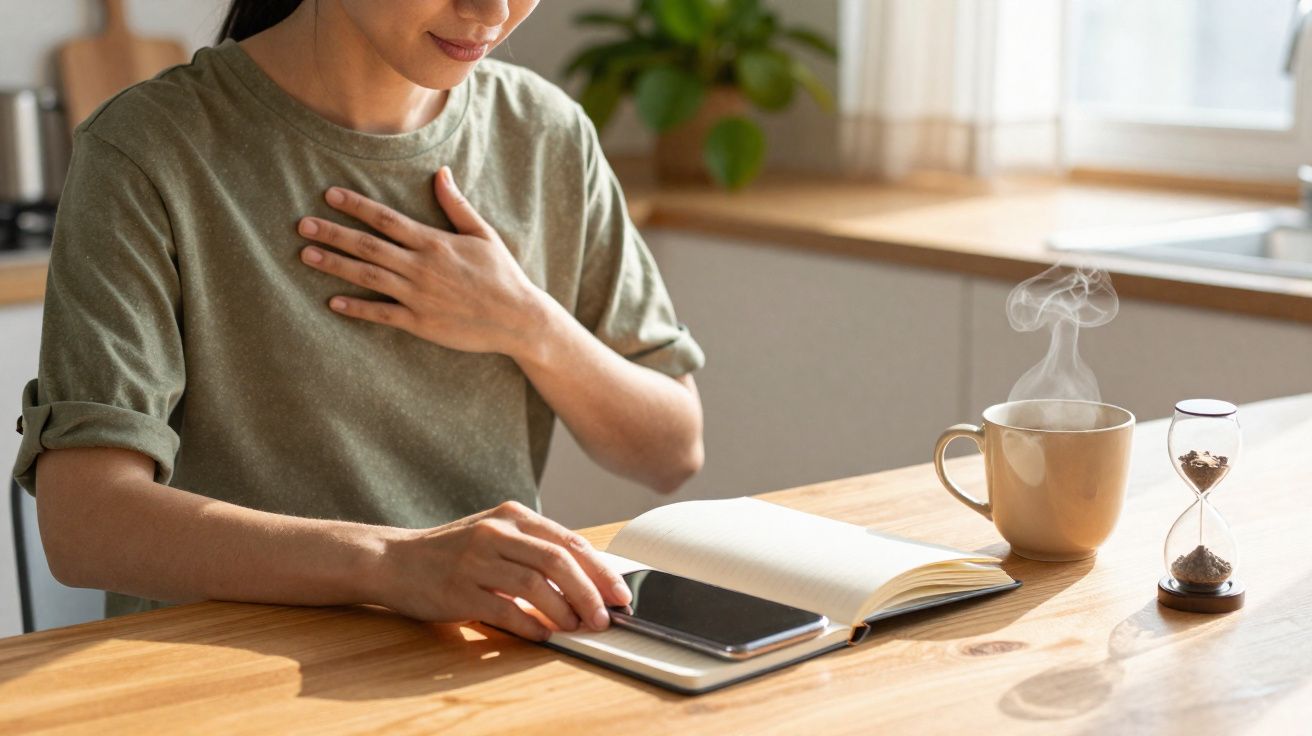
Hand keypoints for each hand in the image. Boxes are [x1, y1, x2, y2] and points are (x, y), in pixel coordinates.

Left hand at [296, 167, 545, 355]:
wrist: (517, 319)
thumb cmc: (502, 275)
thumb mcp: (484, 234)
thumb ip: (456, 205)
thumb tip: (441, 173)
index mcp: (434, 242)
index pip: (386, 219)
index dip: (355, 205)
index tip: (329, 195)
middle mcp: (421, 267)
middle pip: (368, 245)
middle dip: (333, 233)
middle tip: (302, 224)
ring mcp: (418, 296)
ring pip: (367, 277)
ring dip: (335, 265)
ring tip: (306, 254)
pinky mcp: (420, 323)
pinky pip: (381, 314)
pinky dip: (356, 308)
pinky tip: (333, 301)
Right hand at [376, 501, 631, 640]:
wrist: (395, 560)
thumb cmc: (454, 553)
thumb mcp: (497, 537)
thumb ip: (536, 551)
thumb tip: (588, 580)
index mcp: (513, 516)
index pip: (569, 542)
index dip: (600, 570)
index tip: (620, 593)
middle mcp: (496, 532)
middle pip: (558, 561)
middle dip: (589, 592)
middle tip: (605, 618)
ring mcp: (476, 560)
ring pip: (535, 585)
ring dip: (564, 610)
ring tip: (578, 628)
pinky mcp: (459, 589)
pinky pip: (504, 610)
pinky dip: (530, 624)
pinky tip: (544, 634)